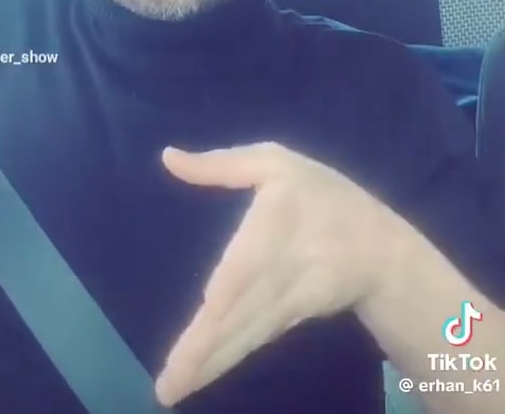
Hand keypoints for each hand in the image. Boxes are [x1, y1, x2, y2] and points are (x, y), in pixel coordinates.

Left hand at [155, 142, 391, 405]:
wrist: (380, 248)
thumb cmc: (320, 196)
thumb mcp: (274, 162)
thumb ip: (220, 164)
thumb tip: (168, 157)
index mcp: (272, 227)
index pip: (250, 263)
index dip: (232, 289)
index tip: (207, 310)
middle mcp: (276, 273)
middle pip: (240, 313)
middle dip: (205, 349)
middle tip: (168, 387)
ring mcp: (283, 304)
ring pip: (242, 336)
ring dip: (208, 365)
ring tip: (171, 392)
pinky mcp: (285, 321)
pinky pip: (249, 342)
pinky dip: (223, 362)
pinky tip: (197, 379)